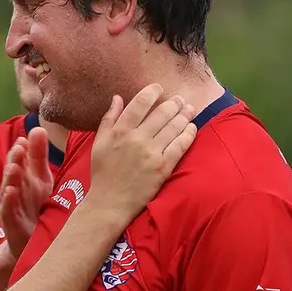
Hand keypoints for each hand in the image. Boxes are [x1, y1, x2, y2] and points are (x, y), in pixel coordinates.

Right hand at [0, 126, 53, 259]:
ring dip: (10, 178)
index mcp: (23, 177)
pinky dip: (8, 202)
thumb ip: (38, 155)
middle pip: (12, 172)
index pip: (20, 160)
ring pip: (8, 190)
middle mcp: (14, 189)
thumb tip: (38, 128)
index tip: (28, 138)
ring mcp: (11, 207)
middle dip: (14, 160)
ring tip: (14, 167)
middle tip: (20, 147)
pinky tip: (10, 192)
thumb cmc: (36, 206)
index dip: (24, 150)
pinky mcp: (11, 224)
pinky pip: (8, 212)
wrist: (31, 242)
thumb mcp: (41, 179)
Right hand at [86, 84, 196, 231]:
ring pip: (173, 127)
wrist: (110, 202)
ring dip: (184, 115)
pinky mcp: (163, 167)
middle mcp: (137, 139)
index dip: (153, 91)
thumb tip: (118, 97)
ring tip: (189, 109)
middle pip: (162, 113)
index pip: (140, 102)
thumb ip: (109, 118)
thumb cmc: (103, 172)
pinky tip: (191, 128)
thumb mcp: (99, 143)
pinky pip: (180, 146)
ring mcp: (151, 153)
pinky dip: (188, 134)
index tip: (159, 88)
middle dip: (173, 103)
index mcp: (120, 130)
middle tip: (179, 99)